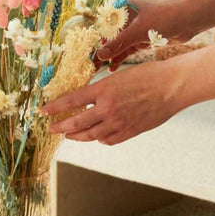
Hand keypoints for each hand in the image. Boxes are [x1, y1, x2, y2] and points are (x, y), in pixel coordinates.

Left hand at [38, 60, 182, 145]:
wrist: (171, 86)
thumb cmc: (149, 75)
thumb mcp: (120, 76)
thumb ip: (104, 90)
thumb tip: (91, 98)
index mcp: (104, 89)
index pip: (71, 100)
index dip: (55, 108)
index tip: (43, 112)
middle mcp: (108, 107)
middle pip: (76, 123)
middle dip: (61, 127)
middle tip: (51, 129)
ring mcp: (119, 122)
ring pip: (91, 135)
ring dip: (77, 136)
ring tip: (70, 135)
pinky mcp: (130, 131)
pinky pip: (109, 140)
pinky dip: (100, 139)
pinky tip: (97, 136)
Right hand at [93, 0, 194, 70]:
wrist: (190, 19)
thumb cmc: (164, 17)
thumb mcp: (139, 31)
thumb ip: (118, 43)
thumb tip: (99, 55)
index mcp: (123, 8)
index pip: (102, 24)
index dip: (92, 39)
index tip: (83, 54)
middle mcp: (126, 17)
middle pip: (108, 36)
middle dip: (99, 51)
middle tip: (89, 66)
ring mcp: (135, 28)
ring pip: (117, 44)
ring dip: (109, 56)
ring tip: (98, 70)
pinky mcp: (143, 38)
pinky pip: (127, 49)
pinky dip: (120, 58)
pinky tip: (112, 68)